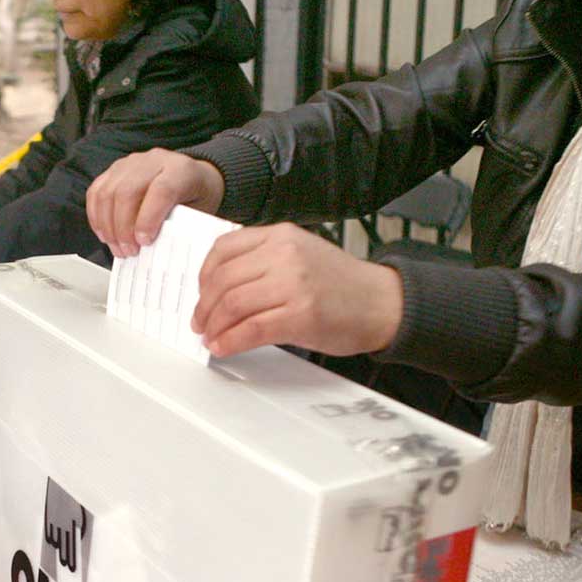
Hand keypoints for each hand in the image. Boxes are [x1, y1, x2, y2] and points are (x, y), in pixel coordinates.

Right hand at [85, 149, 225, 257]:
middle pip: (127, 191)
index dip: (148, 218)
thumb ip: (181, 227)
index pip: (160, 190)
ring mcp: (130, 163)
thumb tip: (160, 251)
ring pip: (108, 192)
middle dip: (123, 227)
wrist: (192, 176)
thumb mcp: (199, 212)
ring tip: (117, 247)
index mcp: (180, 170)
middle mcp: (153, 161)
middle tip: (129, 251)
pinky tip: (105, 234)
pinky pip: (96, 191)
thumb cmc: (196, 195)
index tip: (144, 242)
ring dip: (108, 226)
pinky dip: (96, 216)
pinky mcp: (114, 170)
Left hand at [193, 223, 403, 357]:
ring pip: (232, 304)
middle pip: (223, 279)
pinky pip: (251, 329)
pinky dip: (230, 341)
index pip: (223, 248)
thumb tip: (219, 285)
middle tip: (200, 322)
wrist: (382, 303)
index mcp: (281, 235)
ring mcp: (293, 284)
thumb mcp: (300, 253)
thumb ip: (263, 259)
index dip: (203, 275)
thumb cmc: (341, 283)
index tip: (200, 293)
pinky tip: (224, 347)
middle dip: (204, 306)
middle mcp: (285, 255)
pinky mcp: (301, 315)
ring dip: (214, 326)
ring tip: (211, 336)